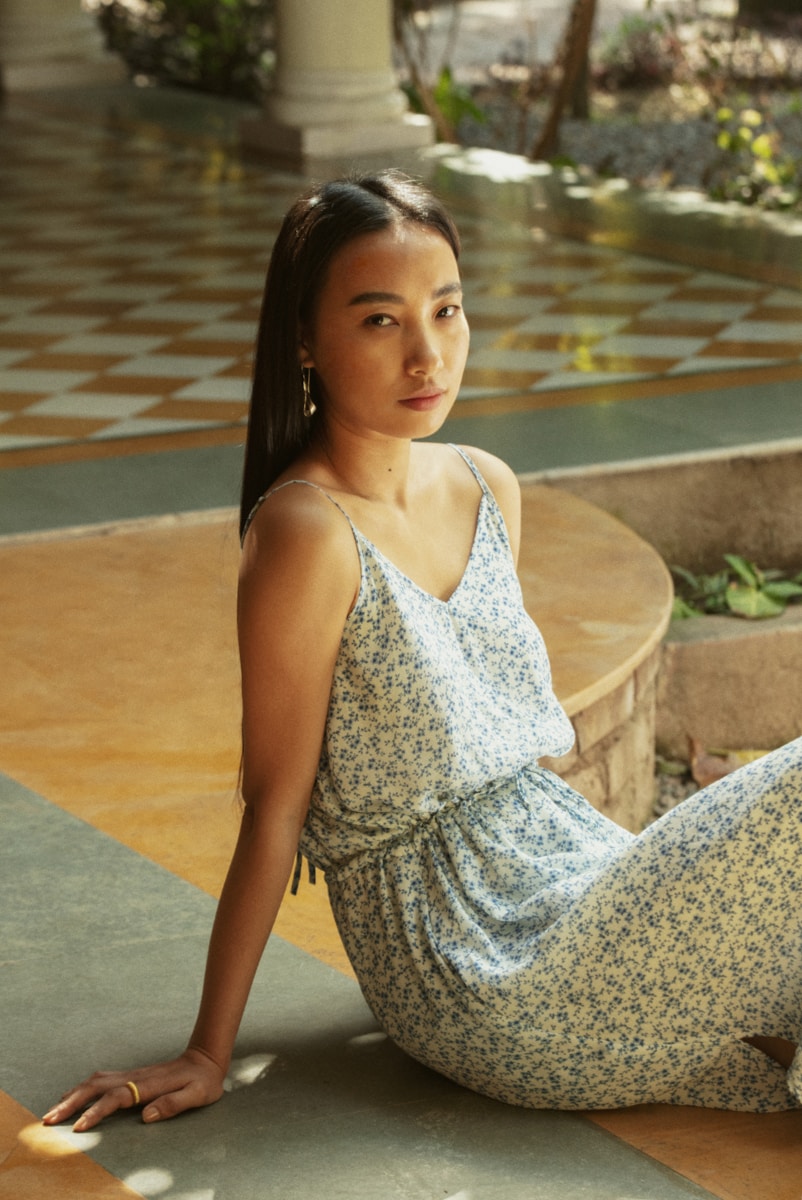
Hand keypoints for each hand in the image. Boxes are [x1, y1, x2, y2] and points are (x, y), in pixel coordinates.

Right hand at [42, 1046, 225, 1131]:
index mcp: (149, 1084)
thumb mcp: (197, 1094)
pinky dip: (82, 1089)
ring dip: (72, 1095)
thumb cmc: (203, 1081)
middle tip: (49, 1119)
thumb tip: (146, 1116)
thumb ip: (173, 1104)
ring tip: (53, 1111)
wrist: (206, 1058)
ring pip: (95, 1082)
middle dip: (71, 1102)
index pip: (116, 1098)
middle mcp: (135, 1076)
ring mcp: (131, 1074)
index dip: (97, 1112)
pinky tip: (73, 1097)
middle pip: (96, 1087)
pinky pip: (100, 1081)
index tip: (79, 1127)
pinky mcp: (130, 1076)